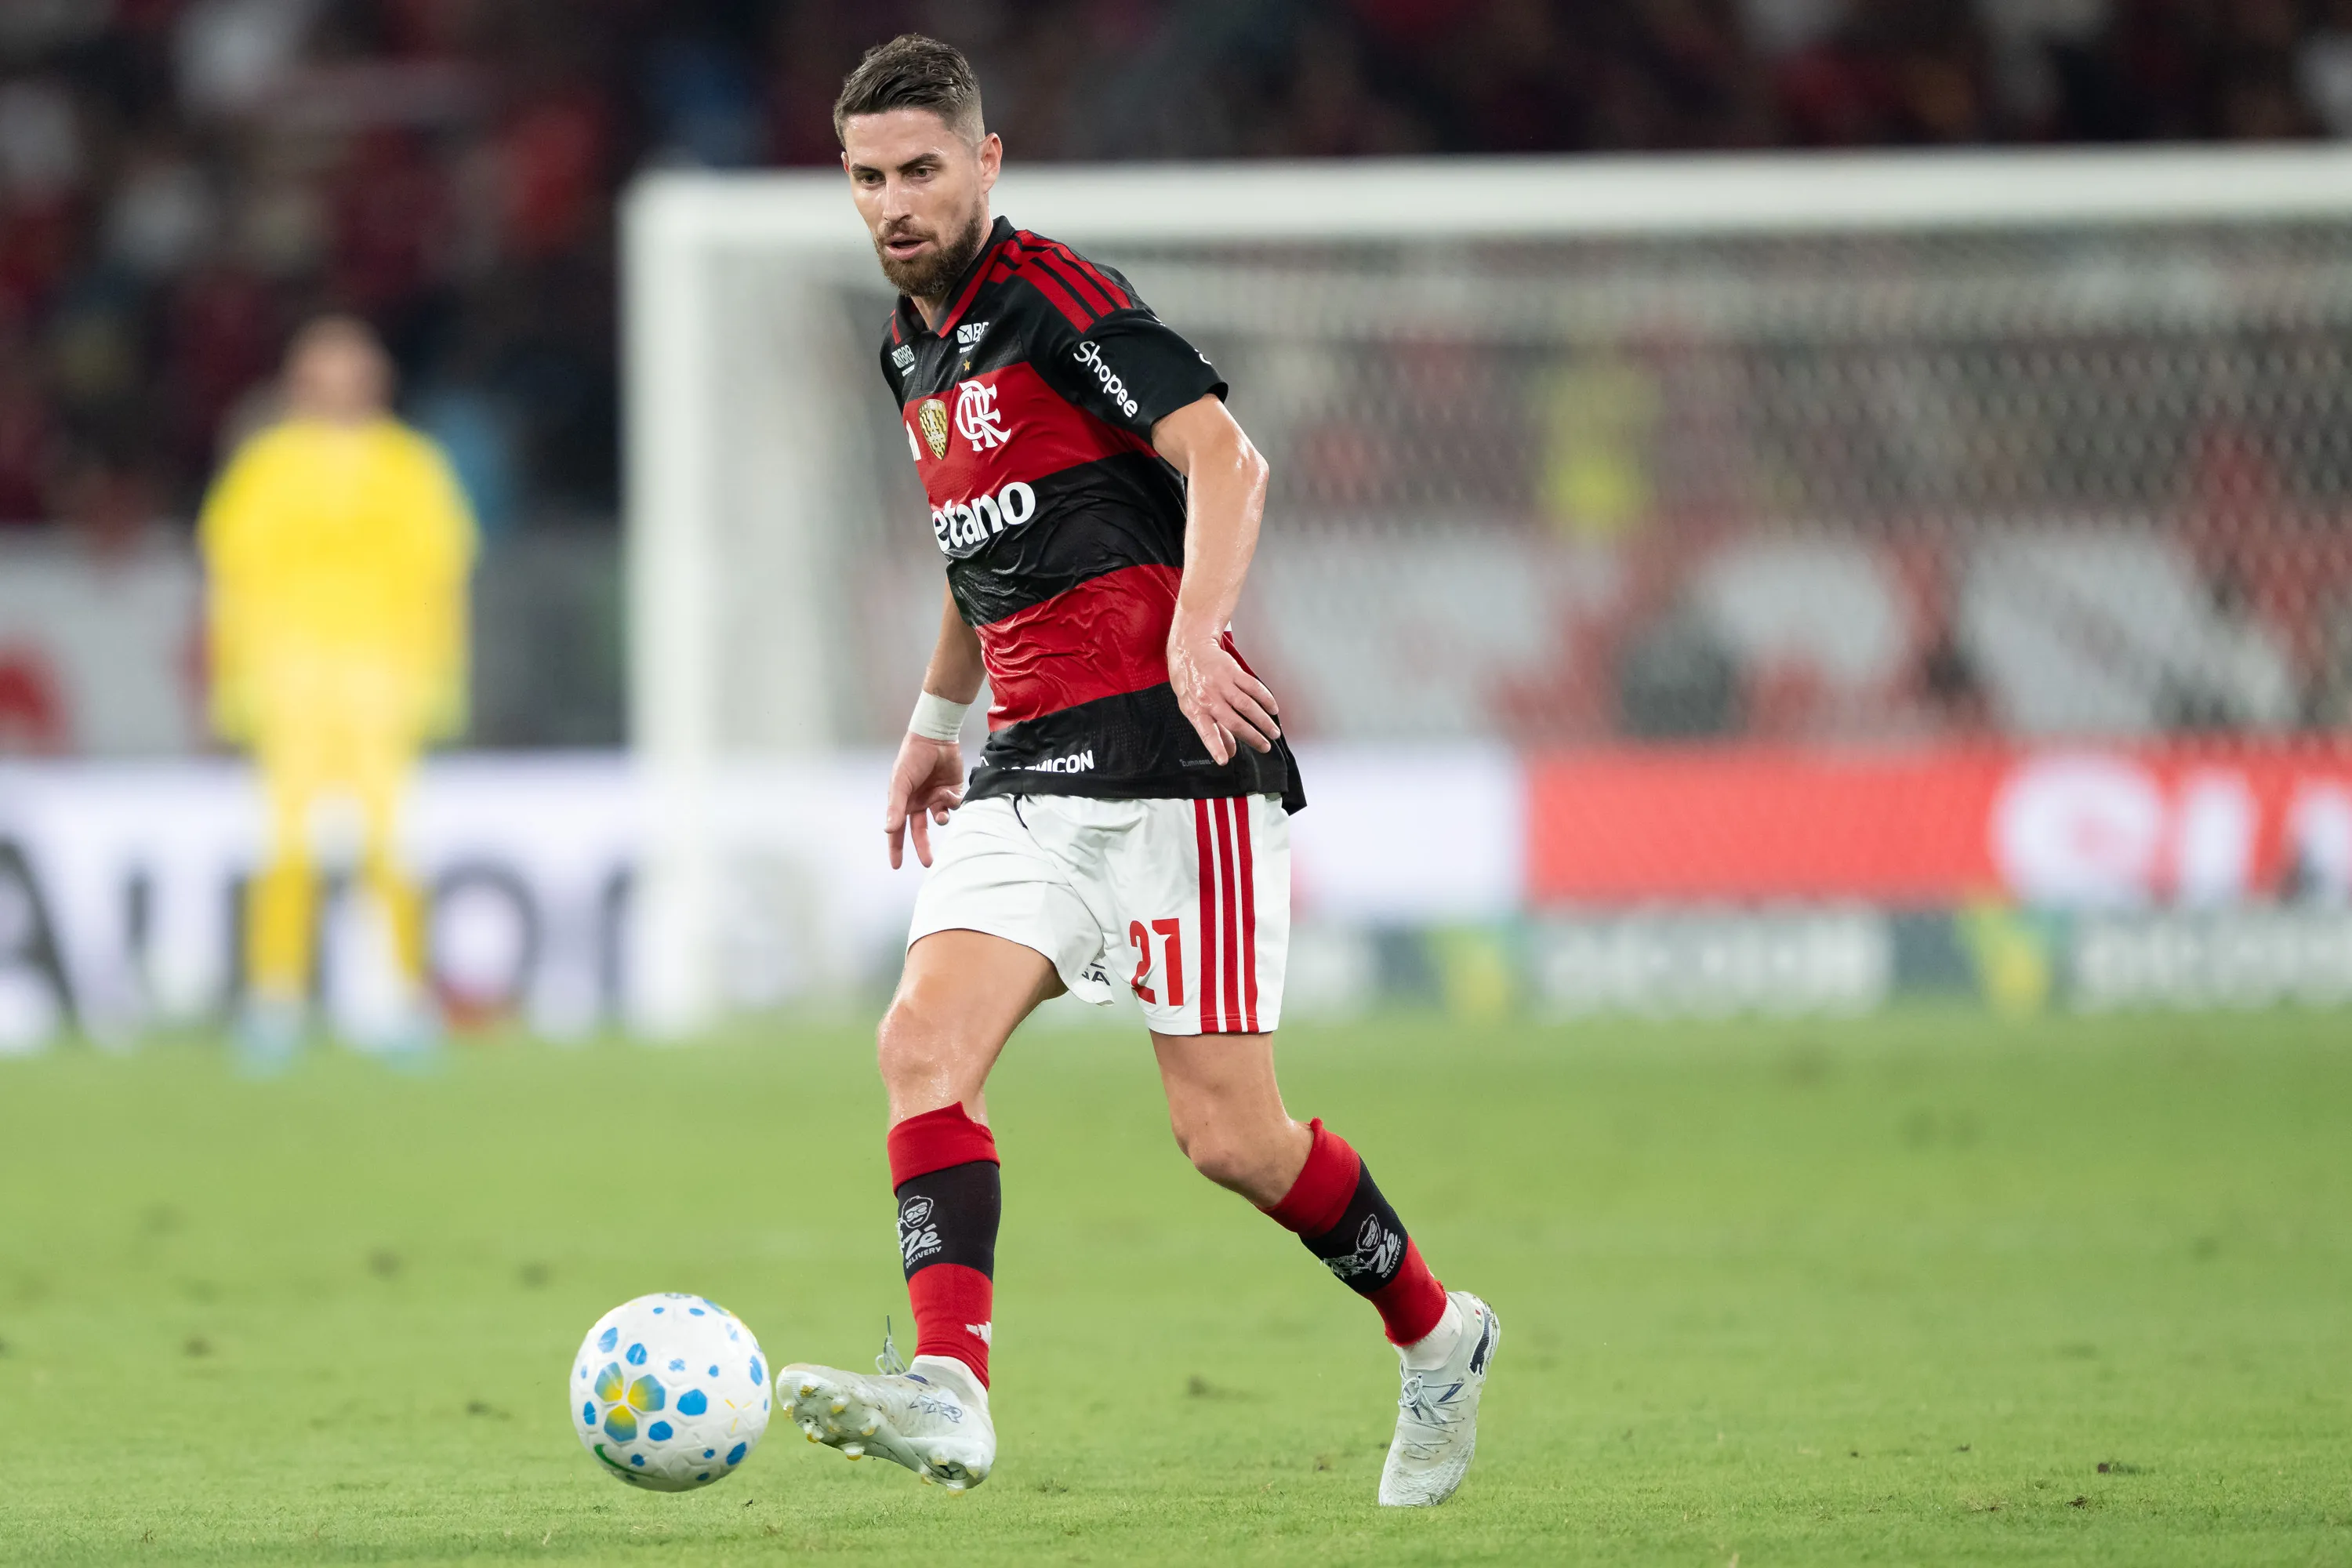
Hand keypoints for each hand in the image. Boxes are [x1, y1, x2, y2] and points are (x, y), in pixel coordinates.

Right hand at [883, 734, 964, 867]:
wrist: (935, 738)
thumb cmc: (911, 759)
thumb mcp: (900, 783)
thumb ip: (896, 807)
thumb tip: (888, 830)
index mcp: (904, 802)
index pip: (898, 830)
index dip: (896, 847)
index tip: (895, 865)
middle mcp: (920, 803)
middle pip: (921, 831)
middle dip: (924, 847)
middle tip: (928, 863)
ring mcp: (936, 797)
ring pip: (940, 819)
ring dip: (941, 819)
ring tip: (940, 814)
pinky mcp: (953, 791)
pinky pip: (954, 805)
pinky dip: (953, 803)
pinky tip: (949, 793)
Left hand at [1167, 628, 1279, 765]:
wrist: (1189, 649)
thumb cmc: (1189, 682)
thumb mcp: (1192, 707)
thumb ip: (1212, 730)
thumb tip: (1229, 752)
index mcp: (1196, 710)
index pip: (1205, 732)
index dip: (1215, 747)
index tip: (1224, 760)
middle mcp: (1208, 697)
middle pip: (1234, 721)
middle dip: (1252, 737)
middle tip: (1265, 747)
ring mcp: (1221, 683)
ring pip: (1247, 705)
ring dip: (1263, 721)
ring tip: (1274, 732)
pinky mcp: (1233, 671)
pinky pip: (1253, 687)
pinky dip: (1265, 699)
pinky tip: (1273, 709)